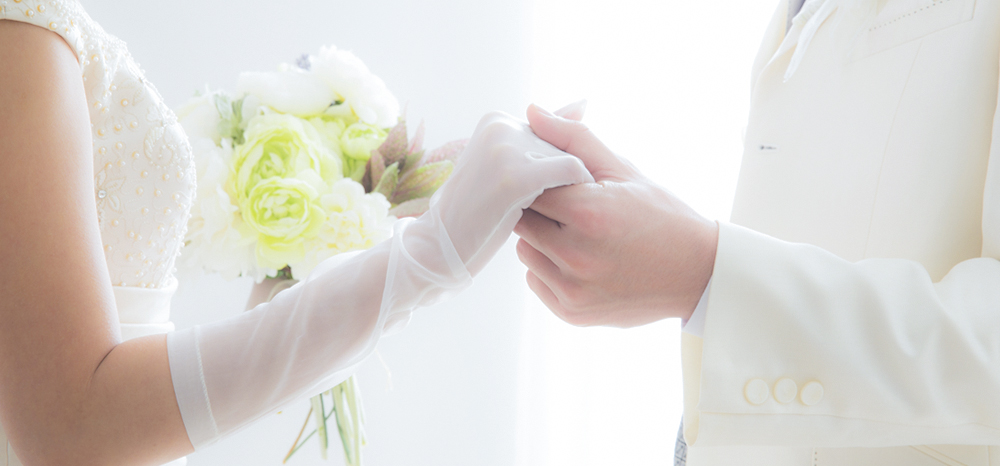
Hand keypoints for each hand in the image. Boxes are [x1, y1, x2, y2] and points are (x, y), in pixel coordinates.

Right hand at [423, 110, 594, 275]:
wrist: (439, 248)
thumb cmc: (478, 213)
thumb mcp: (504, 167)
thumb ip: (541, 136)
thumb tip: (582, 104)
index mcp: (496, 120)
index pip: (552, 136)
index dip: (554, 171)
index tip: (542, 197)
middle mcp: (500, 126)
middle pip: (563, 147)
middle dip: (563, 181)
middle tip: (545, 210)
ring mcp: (505, 150)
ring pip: (570, 160)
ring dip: (572, 190)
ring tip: (548, 216)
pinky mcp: (515, 177)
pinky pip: (571, 172)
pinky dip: (577, 193)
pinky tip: (564, 216)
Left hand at [514, 104, 718, 327]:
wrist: (696, 274)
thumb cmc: (660, 214)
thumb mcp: (622, 169)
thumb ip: (573, 139)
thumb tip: (531, 111)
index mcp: (588, 213)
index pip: (529, 187)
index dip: (539, 180)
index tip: (553, 180)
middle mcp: (576, 255)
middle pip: (522, 221)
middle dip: (539, 209)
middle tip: (567, 206)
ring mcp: (573, 289)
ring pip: (525, 251)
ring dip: (541, 240)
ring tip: (575, 233)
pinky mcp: (572, 312)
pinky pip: (536, 280)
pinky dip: (549, 268)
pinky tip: (580, 259)